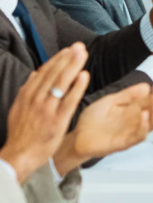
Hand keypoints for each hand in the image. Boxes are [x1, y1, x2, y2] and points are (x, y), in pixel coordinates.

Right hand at [0, 44, 89, 183]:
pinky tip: (84, 76)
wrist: (19, 156)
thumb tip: (35, 74)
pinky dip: (76, 87)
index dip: (57, 60)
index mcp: (27, 95)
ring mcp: (47, 109)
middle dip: (67, 58)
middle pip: (53, 74)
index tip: (68, 50)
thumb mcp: (19, 108)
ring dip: (72, 66)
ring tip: (82, 54)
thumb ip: (28, 91)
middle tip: (79, 46)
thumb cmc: (21, 133)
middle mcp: (37, 99)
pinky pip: (69, 100)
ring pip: (61, 83)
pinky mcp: (57, 120)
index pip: (44, 72)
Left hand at [54, 80, 152, 173]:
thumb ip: (127, 95)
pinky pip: (139, 136)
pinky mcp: (124, 142)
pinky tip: (144, 115)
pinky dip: (144, 126)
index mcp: (132, 110)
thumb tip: (146, 86)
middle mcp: (135, 121)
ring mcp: (131, 132)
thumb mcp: (109, 101)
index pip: (151, 100)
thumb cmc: (91, 121)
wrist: (76, 137)